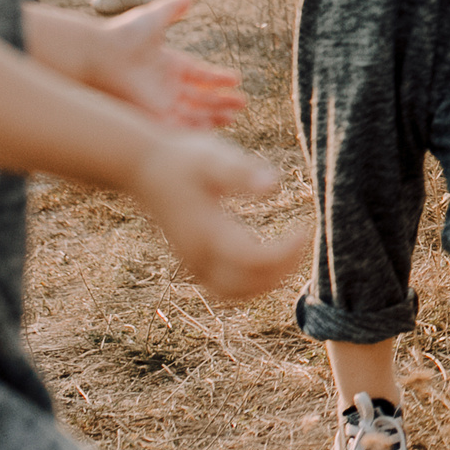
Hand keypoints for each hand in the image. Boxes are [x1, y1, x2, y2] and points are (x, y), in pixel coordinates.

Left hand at [86, 0, 246, 129]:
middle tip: (242, 104)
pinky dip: (194, 130)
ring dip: (212, 117)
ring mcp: (160, 102)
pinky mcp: (152, 115)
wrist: (98, 55)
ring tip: (232, 118)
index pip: (199, 75)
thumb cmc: (123, 35)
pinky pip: (178, 127)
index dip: (218, 79)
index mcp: (169, 65)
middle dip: (221, 102)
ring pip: (192, 114)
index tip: (236, 80)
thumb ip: (173, 8)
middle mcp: (166, 86)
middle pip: (200, 98)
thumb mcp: (154, 17)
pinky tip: (212, 129)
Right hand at [130, 135, 308, 302]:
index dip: (285, 252)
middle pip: (244, 285)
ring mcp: (192, 262)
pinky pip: (225, 288)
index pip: (252, 260)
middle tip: (304, 241)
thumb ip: (241, 172)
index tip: (305, 229)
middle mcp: (196, 256)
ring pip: (234, 293)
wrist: (144, 167)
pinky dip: (251, 283)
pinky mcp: (193, 261)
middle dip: (280, 270)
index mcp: (205, 232)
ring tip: (293, 252)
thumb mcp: (213, 157)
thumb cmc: (183, 159)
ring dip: (267, 281)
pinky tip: (272, 260)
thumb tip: (274, 186)